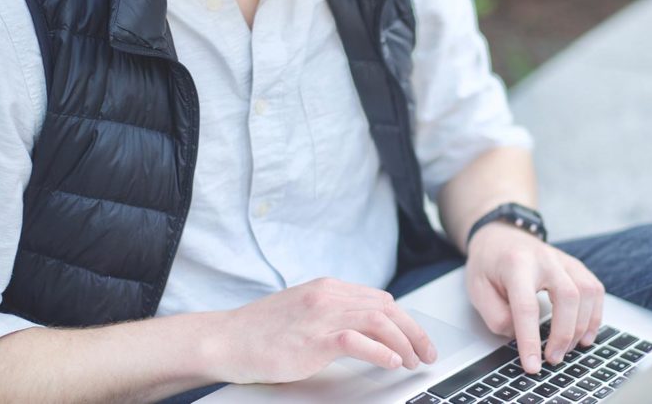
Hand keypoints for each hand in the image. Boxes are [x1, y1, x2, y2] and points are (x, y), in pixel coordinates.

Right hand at [208, 277, 437, 383]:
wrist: (225, 339)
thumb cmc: (261, 331)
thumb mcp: (303, 311)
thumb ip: (333, 313)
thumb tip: (368, 329)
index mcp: (328, 288)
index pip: (380, 300)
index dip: (405, 321)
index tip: (417, 340)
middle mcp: (328, 297)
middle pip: (387, 308)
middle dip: (414, 332)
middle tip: (427, 354)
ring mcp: (320, 316)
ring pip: (378, 321)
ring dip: (403, 343)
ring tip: (413, 361)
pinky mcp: (312, 339)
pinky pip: (356, 340)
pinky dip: (380, 351)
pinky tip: (391, 362)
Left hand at [465, 223, 604, 373]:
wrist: (500, 236)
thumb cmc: (488, 264)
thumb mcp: (477, 291)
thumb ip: (497, 316)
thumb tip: (521, 336)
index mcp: (516, 264)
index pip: (527, 306)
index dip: (530, 339)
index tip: (533, 365)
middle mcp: (544, 259)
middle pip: (568, 296)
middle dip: (564, 334)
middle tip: (553, 359)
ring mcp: (564, 260)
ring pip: (587, 292)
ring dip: (582, 327)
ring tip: (567, 350)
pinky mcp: (576, 266)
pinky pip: (595, 290)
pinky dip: (594, 316)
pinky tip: (585, 335)